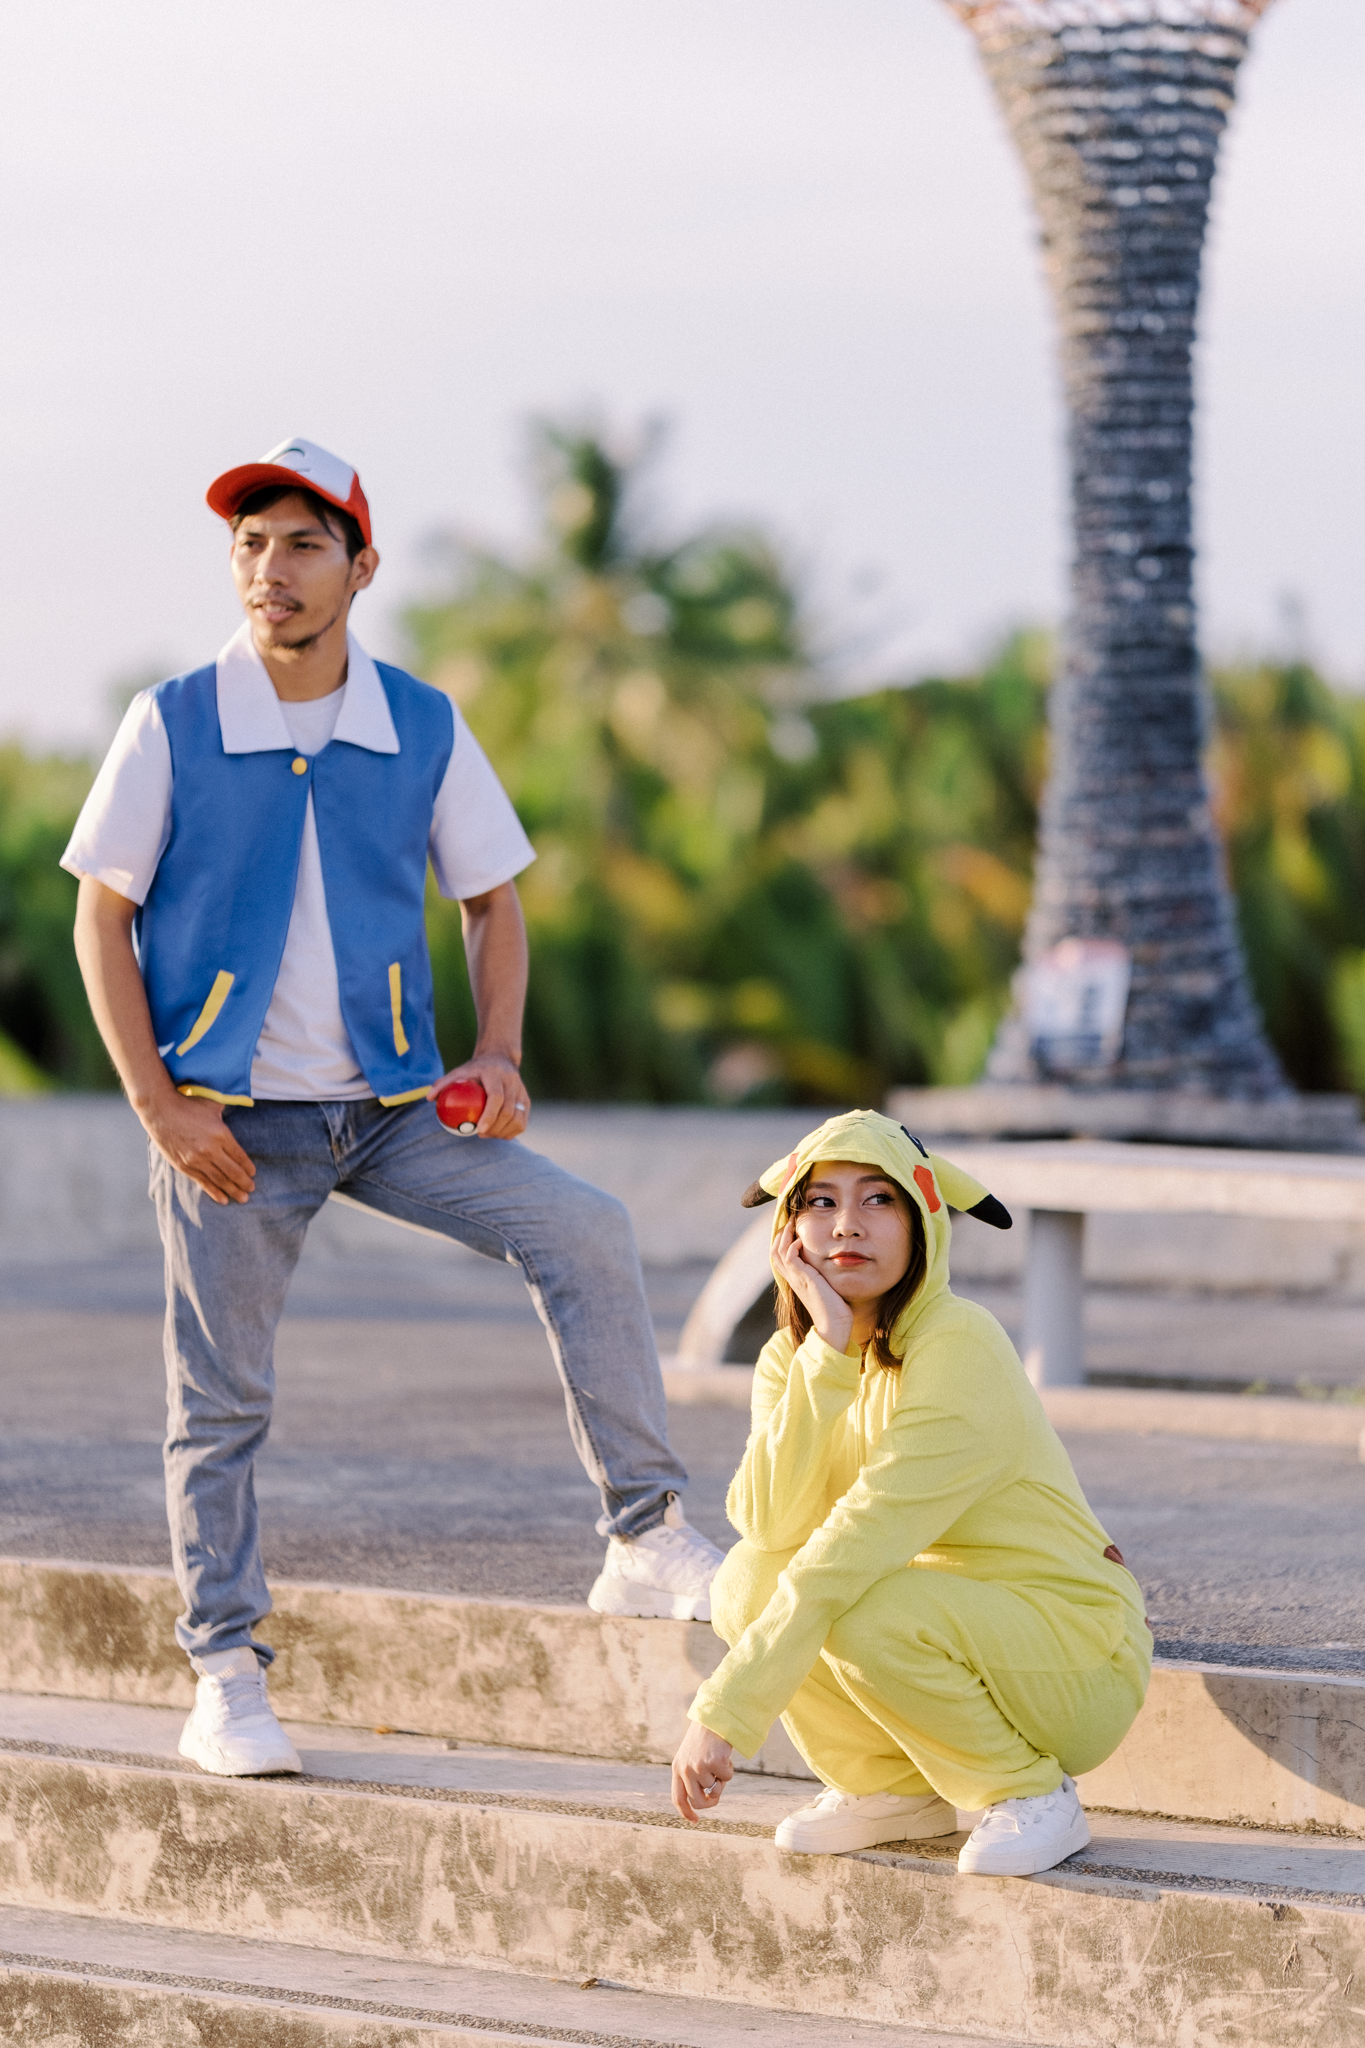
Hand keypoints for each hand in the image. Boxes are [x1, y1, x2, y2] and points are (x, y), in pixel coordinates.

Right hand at [143, 1090, 255, 1205]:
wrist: (159, 1110)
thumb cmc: (187, 1104)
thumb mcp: (213, 1104)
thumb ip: (228, 1110)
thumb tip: (245, 1103)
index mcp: (221, 1134)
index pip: (240, 1156)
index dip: (248, 1167)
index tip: (253, 1174)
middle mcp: (210, 1149)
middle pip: (233, 1171)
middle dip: (244, 1183)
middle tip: (251, 1189)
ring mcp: (196, 1160)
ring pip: (219, 1180)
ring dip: (233, 1191)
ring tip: (242, 1198)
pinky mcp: (184, 1166)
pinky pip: (203, 1182)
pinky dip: (214, 1192)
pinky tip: (223, 1199)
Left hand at [428, 1050, 528, 1139]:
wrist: (500, 1057)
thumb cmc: (475, 1068)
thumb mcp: (459, 1071)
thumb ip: (443, 1083)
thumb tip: (428, 1098)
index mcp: (496, 1075)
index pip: (497, 1098)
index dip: (489, 1115)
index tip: (479, 1130)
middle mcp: (512, 1082)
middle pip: (509, 1111)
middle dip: (495, 1128)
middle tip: (480, 1134)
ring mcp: (522, 1092)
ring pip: (518, 1119)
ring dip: (503, 1132)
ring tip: (488, 1134)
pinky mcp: (526, 1100)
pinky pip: (523, 1122)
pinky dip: (511, 1132)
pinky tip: (498, 1134)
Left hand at [671, 1720, 734, 1823]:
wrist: (715, 1716)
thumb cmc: (705, 1739)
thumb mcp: (692, 1757)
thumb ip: (693, 1777)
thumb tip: (707, 1798)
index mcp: (677, 1768)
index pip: (678, 1798)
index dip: (686, 1812)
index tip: (695, 1821)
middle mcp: (685, 1769)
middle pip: (697, 1801)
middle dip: (710, 1802)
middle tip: (717, 1794)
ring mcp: (698, 1767)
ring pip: (714, 1789)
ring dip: (721, 1779)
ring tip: (719, 1760)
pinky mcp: (713, 1763)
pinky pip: (726, 1778)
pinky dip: (730, 1769)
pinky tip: (725, 1755)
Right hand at [772, 1219, 852, 1351]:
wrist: (834, 1325)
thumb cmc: (835, 1309)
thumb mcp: (827, 1287)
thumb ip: (824, 1276)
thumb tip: (831, 1265)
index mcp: (796, 1280)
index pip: (780, 1257)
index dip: (782, 1241)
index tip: (791, 1229)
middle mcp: (793, 1278)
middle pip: (774, 1252)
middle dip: (780, 1235)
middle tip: (789, 1222)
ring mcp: (796, 1279)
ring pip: (778, 1252)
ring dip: (784, 1236)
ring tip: (792, 1224)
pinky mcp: (804, 1279)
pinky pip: (789, 1258)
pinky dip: (791, 1246)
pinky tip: (799, 1240)